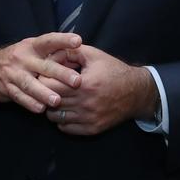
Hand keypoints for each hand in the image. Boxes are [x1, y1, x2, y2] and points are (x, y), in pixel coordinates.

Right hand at [0, 33, 83, 113]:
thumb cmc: (19, 59)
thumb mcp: (31, 50)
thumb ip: (52, 53)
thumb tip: (79, 55)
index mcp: (32, 46)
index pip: (49, 40)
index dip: (63, 40)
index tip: (78, 41)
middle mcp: (23, 58)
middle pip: (44, 66)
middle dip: (61, 73)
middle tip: (77, 81)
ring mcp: (14, 73)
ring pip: (30, 84)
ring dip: (44, 92)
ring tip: (57, 101)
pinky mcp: (7, 88)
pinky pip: (19, 96)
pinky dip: (30, 103)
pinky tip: (41, 109)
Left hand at [40, 46, 157, 135]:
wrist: (136, 92)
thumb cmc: (113, 70)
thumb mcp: (94, 55)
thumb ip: (71, 51)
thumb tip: (50, 54)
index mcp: (84, 84)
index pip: (50, 86)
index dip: (44, 79)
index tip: (45, 75)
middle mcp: (86, 103)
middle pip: (51, 102)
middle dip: (44, 94)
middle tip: (46, 88)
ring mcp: (89, 118)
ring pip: (55, 118)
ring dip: (51, 108)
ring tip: (55, 99)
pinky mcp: (92, 129)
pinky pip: (66, 128)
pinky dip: (61, 121)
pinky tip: (65, 110)